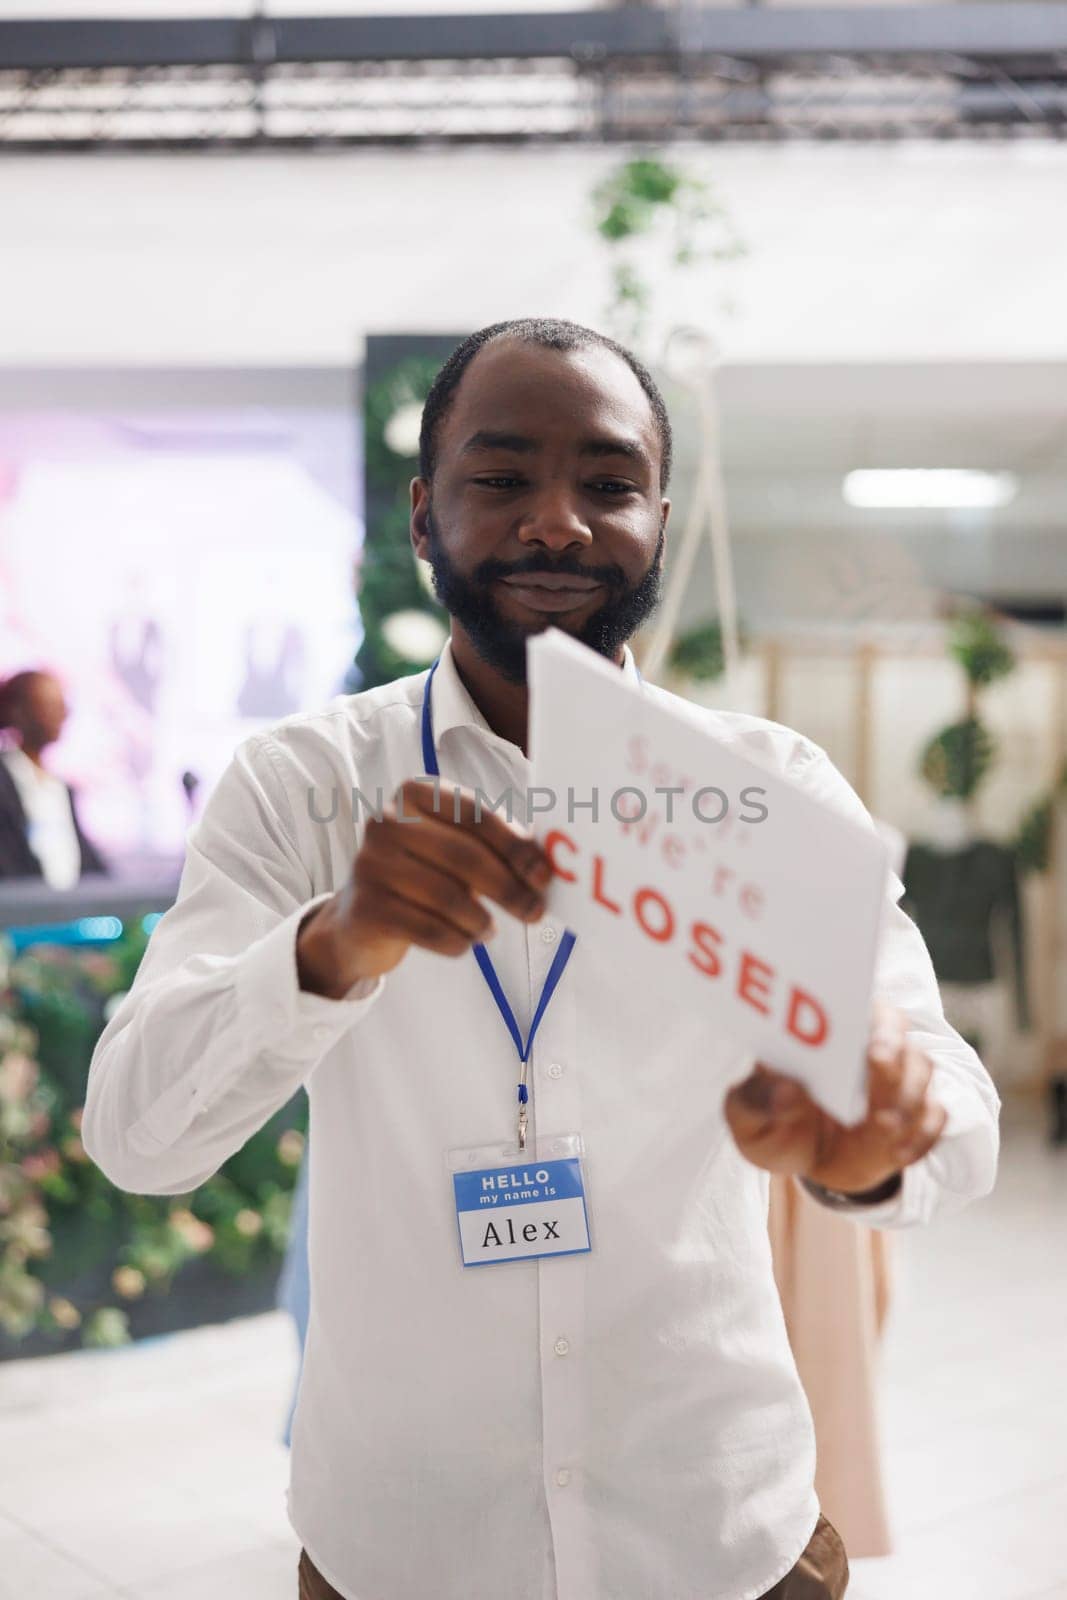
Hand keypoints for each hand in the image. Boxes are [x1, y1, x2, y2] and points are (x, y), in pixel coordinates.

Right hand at [296, 778, 551, 997]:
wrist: (362, 919)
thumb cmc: (426, 874)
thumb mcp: (459, 849)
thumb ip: (499, 847)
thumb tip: (548, 863)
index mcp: (415, 793)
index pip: (475, 815)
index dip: (515, 846)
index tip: (543, 876)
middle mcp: (386, 821)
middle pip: (464, 857)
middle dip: (509, 889)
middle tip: (535, 913)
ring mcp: (370, 864)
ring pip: (448, 897)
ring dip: (481, 921)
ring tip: (488, 930)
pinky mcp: (365, 908)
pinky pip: (428, 929)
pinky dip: (457, 941)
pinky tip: (464, 942)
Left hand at [723, 998, 947, 1195]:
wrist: (801, 1162)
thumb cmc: (772, 1122)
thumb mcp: (747, 1115)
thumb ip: (756, 1100)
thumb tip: (784, 1089)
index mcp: (829, 1032)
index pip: (858, 1005)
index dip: (866, 1016)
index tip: (865, 1040)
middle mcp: (869, 1048)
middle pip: (899, 1032)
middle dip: (893, 1050)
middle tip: (880, 1065)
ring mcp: (897, 1083)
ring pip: (922, 1072)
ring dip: (907, 1096)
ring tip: (881, 1125)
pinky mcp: (914, 1119)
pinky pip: (934, 1119)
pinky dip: (921, 1135)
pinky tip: (896, 1154)